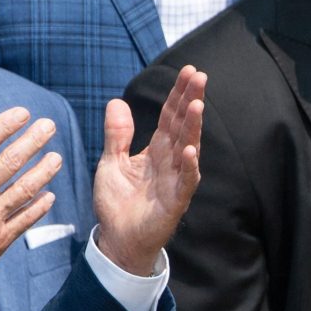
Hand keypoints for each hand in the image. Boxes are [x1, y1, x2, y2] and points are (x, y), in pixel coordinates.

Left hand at [93, 65, 206, 276]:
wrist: (118, 239)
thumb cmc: (118, 203)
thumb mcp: (111, 162)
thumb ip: (117, 135)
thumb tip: (116, 101)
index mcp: (157, 150)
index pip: (170, 116)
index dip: (178, 94)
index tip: (188, 71)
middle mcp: (171, 161)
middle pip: (183, 125)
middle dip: (191, 100)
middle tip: (199, 76)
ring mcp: (176, 180)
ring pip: (188, 148)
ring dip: (194, 127)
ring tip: (196, 104)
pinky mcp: (175, 201)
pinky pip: (186, 181)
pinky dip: (189, 166)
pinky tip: (190, 149)